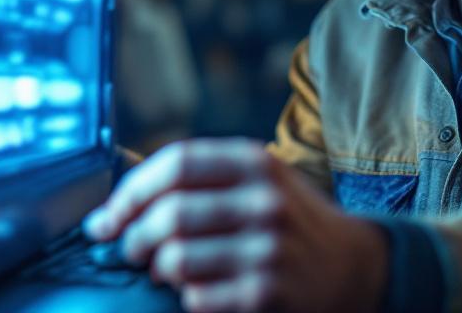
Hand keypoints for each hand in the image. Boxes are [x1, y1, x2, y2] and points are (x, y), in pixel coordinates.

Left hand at [82, 137, 387, 312]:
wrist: (355, 268)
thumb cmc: (290, 221)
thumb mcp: (258, 180)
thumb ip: (200, 176)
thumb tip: (117, 179)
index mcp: (256, 163)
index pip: (175, 164)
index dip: (129, 192)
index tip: (105, 217)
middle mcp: (265, 201)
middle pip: (169, 215)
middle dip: (134, 238)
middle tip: (130, 250)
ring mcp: (268, 250)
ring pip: (175, 260)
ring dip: (160, 270)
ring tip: (166, 270)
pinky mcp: (267, 294)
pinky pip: (196, 298)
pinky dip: (188, 297)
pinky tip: (201, 291)